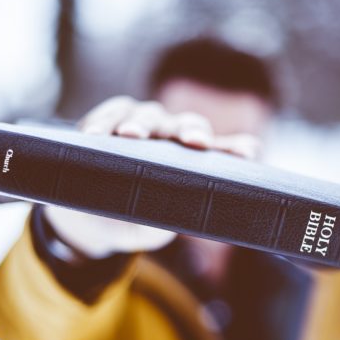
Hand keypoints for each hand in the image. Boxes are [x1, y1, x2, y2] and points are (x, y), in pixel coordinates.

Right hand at [45, 96, 260, 258]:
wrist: (92, 218)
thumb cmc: (133, 220)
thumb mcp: (154, 226)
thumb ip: (170, 219)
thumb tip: (182, 215)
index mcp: (191, 160)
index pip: (221, 150)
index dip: (234, 148)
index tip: (247, 154)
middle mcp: (171, 137)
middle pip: (186, 124)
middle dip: (189, 130)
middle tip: (191, 142)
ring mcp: (142, 124)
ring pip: (147, 115)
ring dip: (139, 124)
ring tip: (130, 135)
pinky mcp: (110, 120)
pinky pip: (111, 113)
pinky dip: (103, 121)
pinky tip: (95, 133)